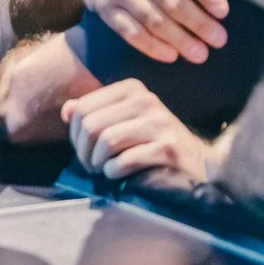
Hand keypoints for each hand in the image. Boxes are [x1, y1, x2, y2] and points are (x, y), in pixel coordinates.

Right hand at [62, 0, 227, 64]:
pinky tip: (171, 56)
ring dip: (179, 39)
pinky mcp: (107, 11)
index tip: (223, 11)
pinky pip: (131, 32)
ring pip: (152, 19)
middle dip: (197, 22)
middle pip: (170, 1)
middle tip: (219, 39)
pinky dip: (151, 47)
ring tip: (201, 54)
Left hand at [63, 80, 209, 184]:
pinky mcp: (167, 148)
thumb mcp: (125, 120)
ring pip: (105, 141)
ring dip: (98, 164)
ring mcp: (158, 122)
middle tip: (92, 167)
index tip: (85, 152)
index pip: (82, 108)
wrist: (196, 162)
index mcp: (132, 88)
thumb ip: (95, 113)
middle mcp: (145, 100)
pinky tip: (118, 176)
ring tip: (104, 171)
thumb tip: (67, 111)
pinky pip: (124, 161)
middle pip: (91, 126)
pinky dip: (114, 172)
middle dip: (85, 153)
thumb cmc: (152, 142)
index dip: (76, 136)